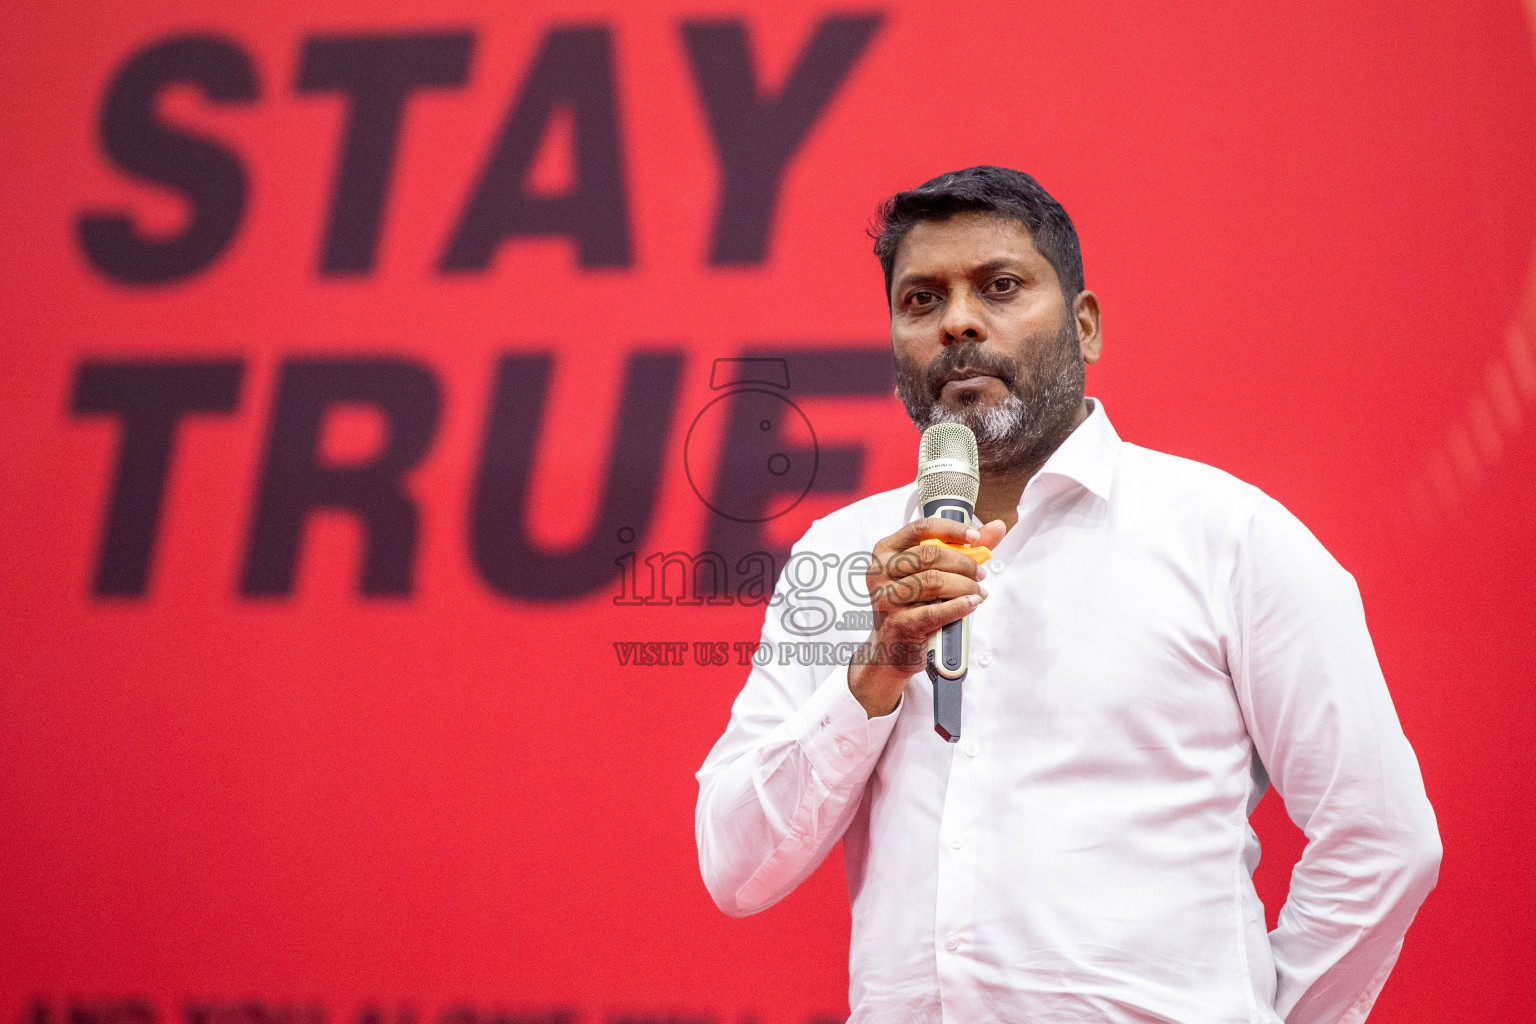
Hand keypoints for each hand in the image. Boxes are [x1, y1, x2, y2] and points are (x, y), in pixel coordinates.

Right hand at [847, 516, 1006, 716]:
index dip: (951, 529)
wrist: (891, 648)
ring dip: (965, 586)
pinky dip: (960, 606)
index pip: (920, 529)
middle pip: (929, 555)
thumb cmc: (912, 605)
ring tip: (977, 592)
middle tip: (980, 573)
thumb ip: (962, 549)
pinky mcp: (899, 623)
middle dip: (963, 563)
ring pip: (934, 582)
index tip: (975, 537)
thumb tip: (997, 527)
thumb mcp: (929, 573)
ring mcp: (886, 598)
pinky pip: (936, 610)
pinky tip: (971, 604)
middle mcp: (880, 572)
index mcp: (885, 552)